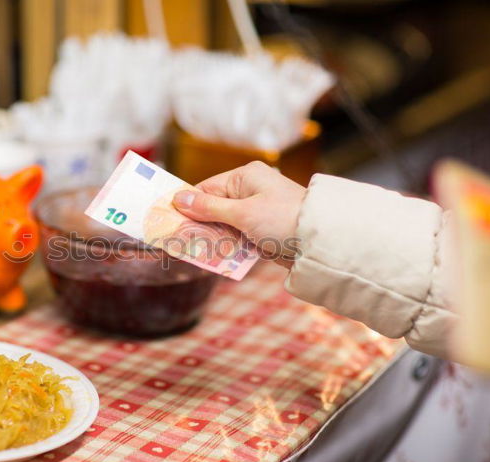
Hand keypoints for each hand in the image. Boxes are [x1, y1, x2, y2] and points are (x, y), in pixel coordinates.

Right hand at [172, 161, 305, 267]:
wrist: (320, 242)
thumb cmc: (283, 219)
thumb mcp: (242, 213)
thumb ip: (209, 208)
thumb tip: (179, 199)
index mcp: (246, 177)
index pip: (206, 188)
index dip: (188, 205)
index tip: (170, 221)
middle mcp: (251, 190)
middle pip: (213, 207)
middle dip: (199, 225)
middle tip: (180, 241)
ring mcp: (257, 211)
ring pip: (224, 224)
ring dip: (213, 238)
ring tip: (196, 252)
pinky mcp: (262, 230)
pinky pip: (237, 236)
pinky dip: (227, 245)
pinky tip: (216, 257)